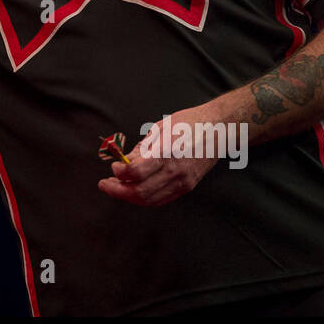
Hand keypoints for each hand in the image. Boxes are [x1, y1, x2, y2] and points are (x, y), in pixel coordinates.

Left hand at [98, 111, 219, 206]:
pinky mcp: (187, 187)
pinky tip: (133, 191)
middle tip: (105, 184)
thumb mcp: (160, 129)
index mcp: (167, 152)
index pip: (136, 172)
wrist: (219, 130)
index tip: (113, 166)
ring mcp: (183, 182)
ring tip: (116, 188)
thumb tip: (124, 163)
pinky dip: (144, 198)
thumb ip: (141, 149)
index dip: (119, 172)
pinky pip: (161, 199)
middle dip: (117, 190)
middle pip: (140, 191)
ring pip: (150, 200)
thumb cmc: (188, 123)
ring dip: (129, 196)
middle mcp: (176, 171)